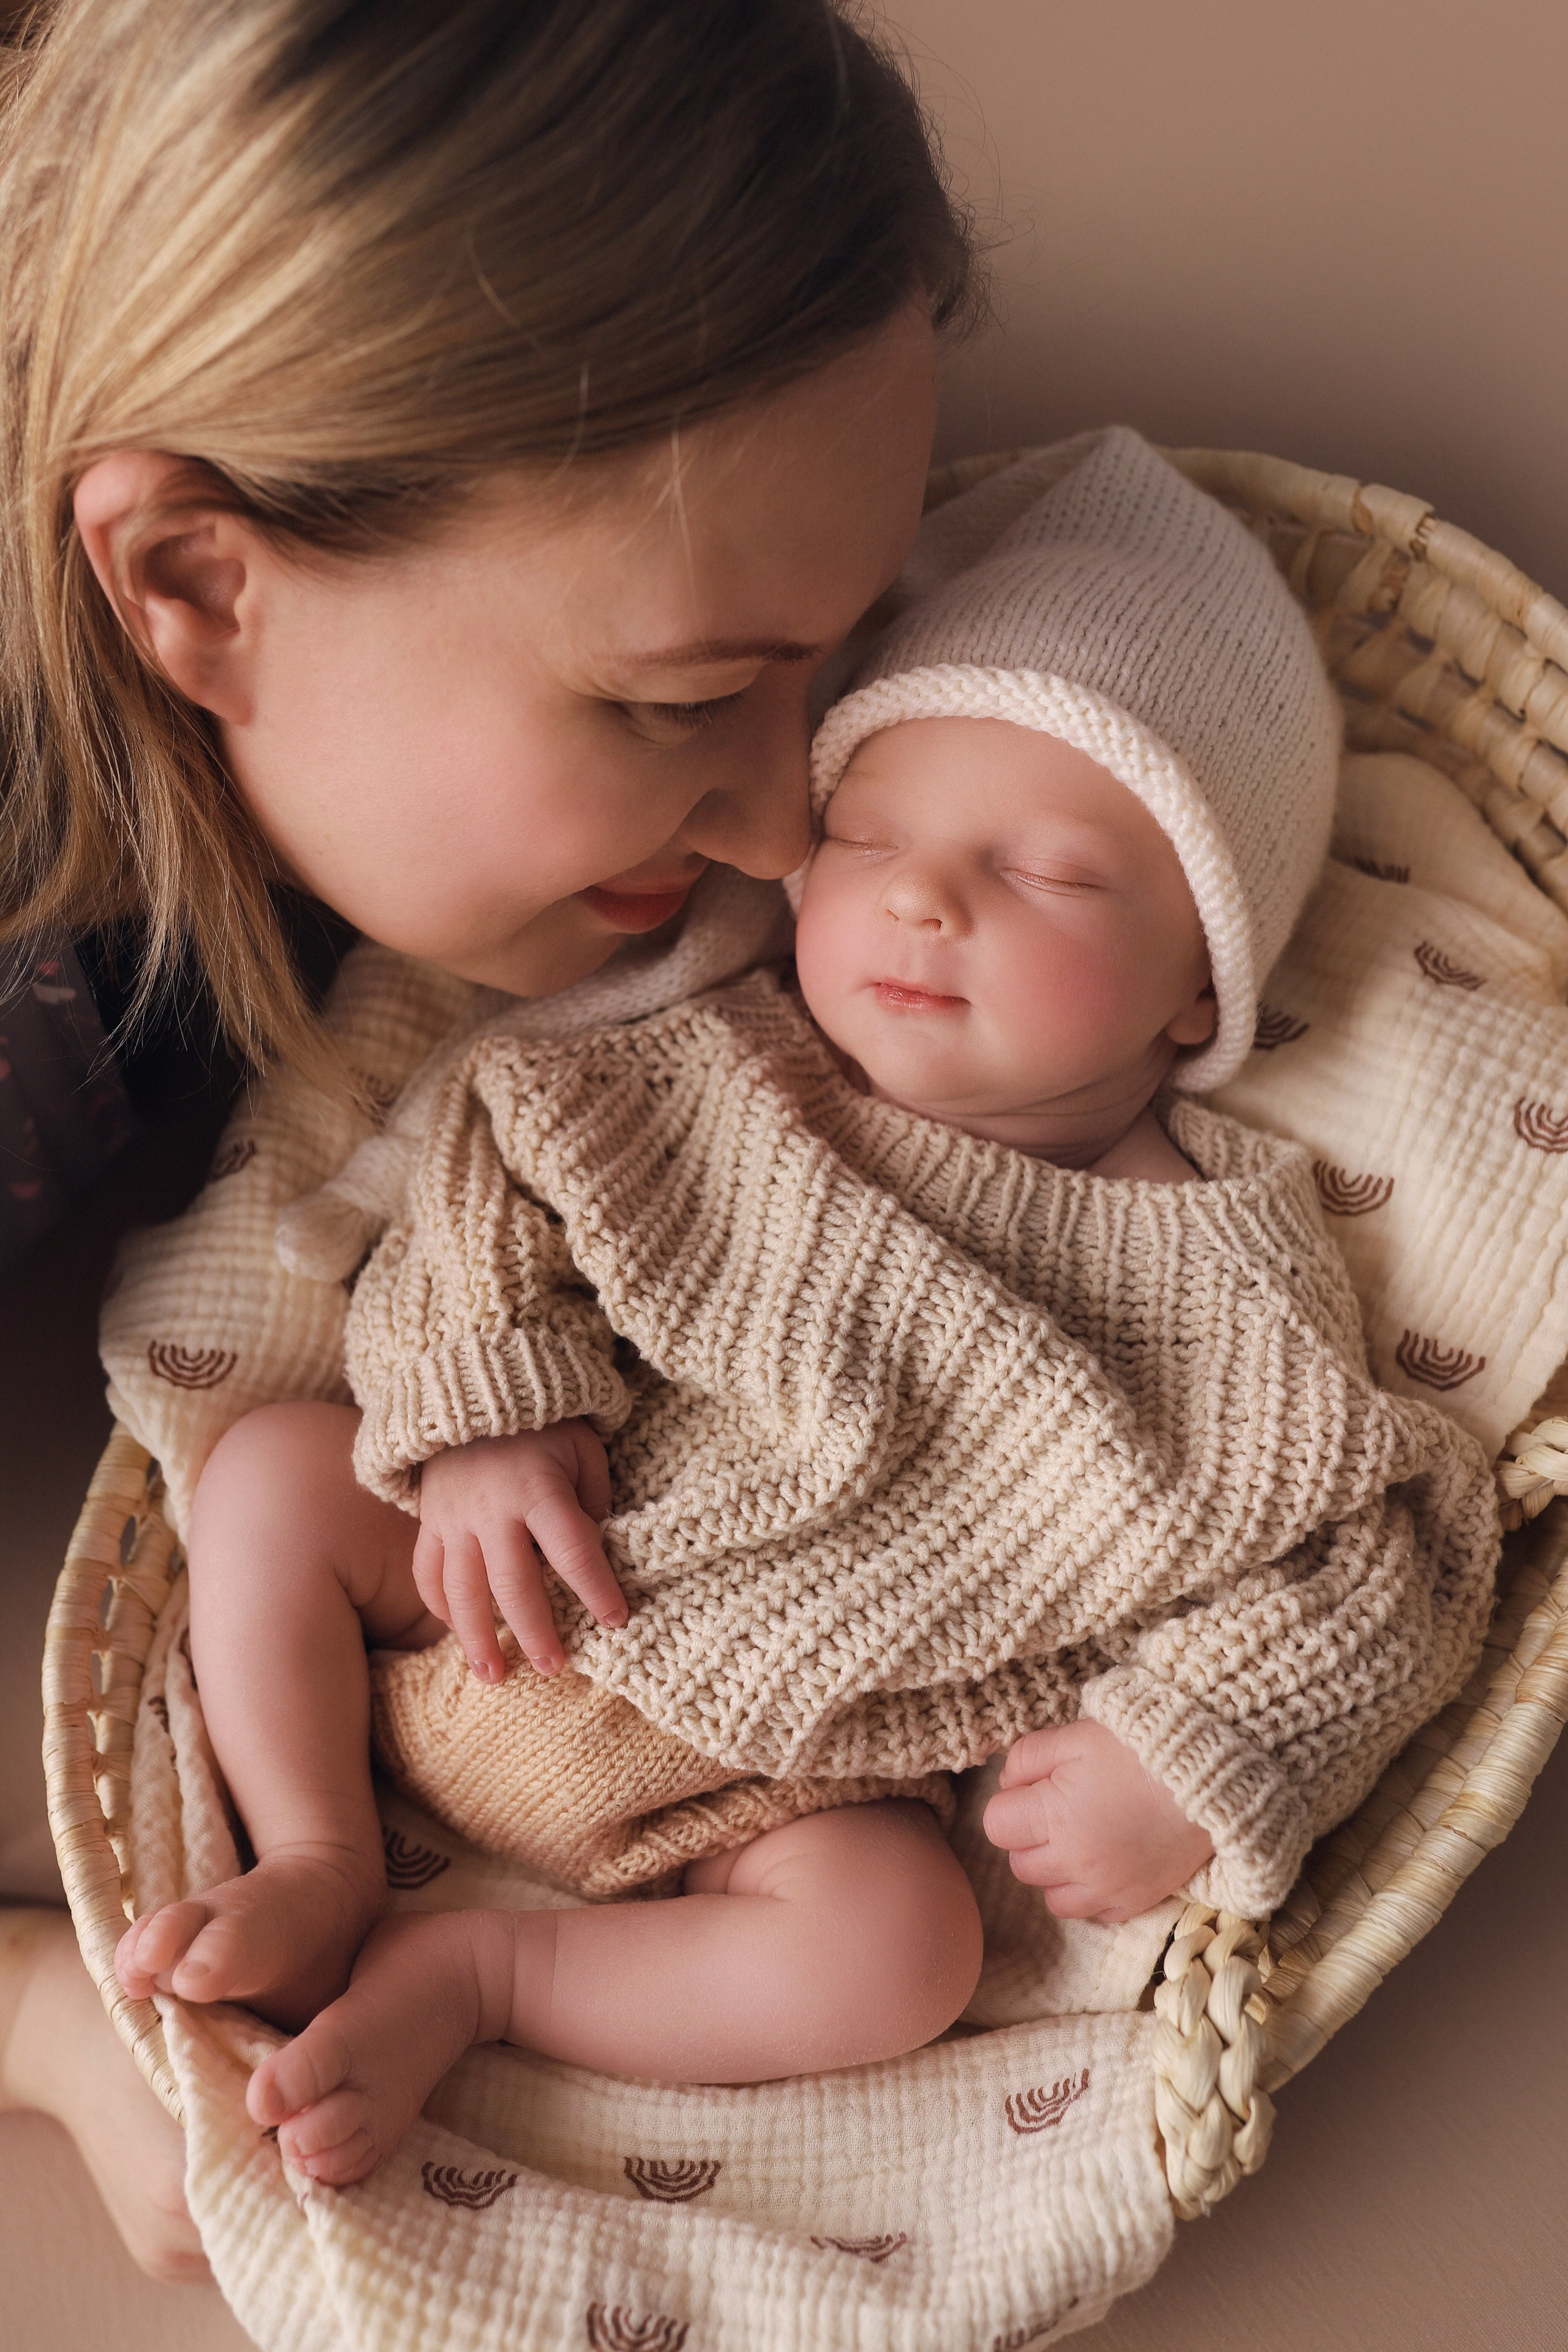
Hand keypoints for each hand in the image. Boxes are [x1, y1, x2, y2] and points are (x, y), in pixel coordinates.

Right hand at [414, 1423, 624, 1680]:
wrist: (473, 1387)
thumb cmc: (542, 1425)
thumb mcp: (583, 1448)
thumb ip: (593, 1498)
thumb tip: (595, 1549)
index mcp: (539, 1488)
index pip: (573, 1549)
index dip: (596, 1588)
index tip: (616, 1620)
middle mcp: (492, 1508)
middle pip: (513, 1584)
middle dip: (536, 1631)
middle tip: (554, 1667)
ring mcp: (453, 1517)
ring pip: (461, 1590)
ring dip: (478, 1638)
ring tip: (495, 1675)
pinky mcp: (428, 1519)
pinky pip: (427, 1572)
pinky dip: (440, 1607)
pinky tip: (458, 1633)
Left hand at [981, 1718, 1214, 1922]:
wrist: (1209, 1776)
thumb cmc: (1139, 1749)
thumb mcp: (1076, 1736)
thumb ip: (1028, 1757)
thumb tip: (1007, 1782)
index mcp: (1054, 1817)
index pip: (996, 1825)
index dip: (1010, 1804)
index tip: (1033, 1790)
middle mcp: (1075, 1862)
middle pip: (1021, 1864)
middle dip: (1030, 1837)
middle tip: (1059, 1809)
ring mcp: (1106, 1888)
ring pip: (1052, 1897)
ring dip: (1056, 1871)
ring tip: (1081, 1839)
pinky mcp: (1136, 1902)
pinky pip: (1094, 1914)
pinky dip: (1091, 1894)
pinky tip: (1106, 1862)